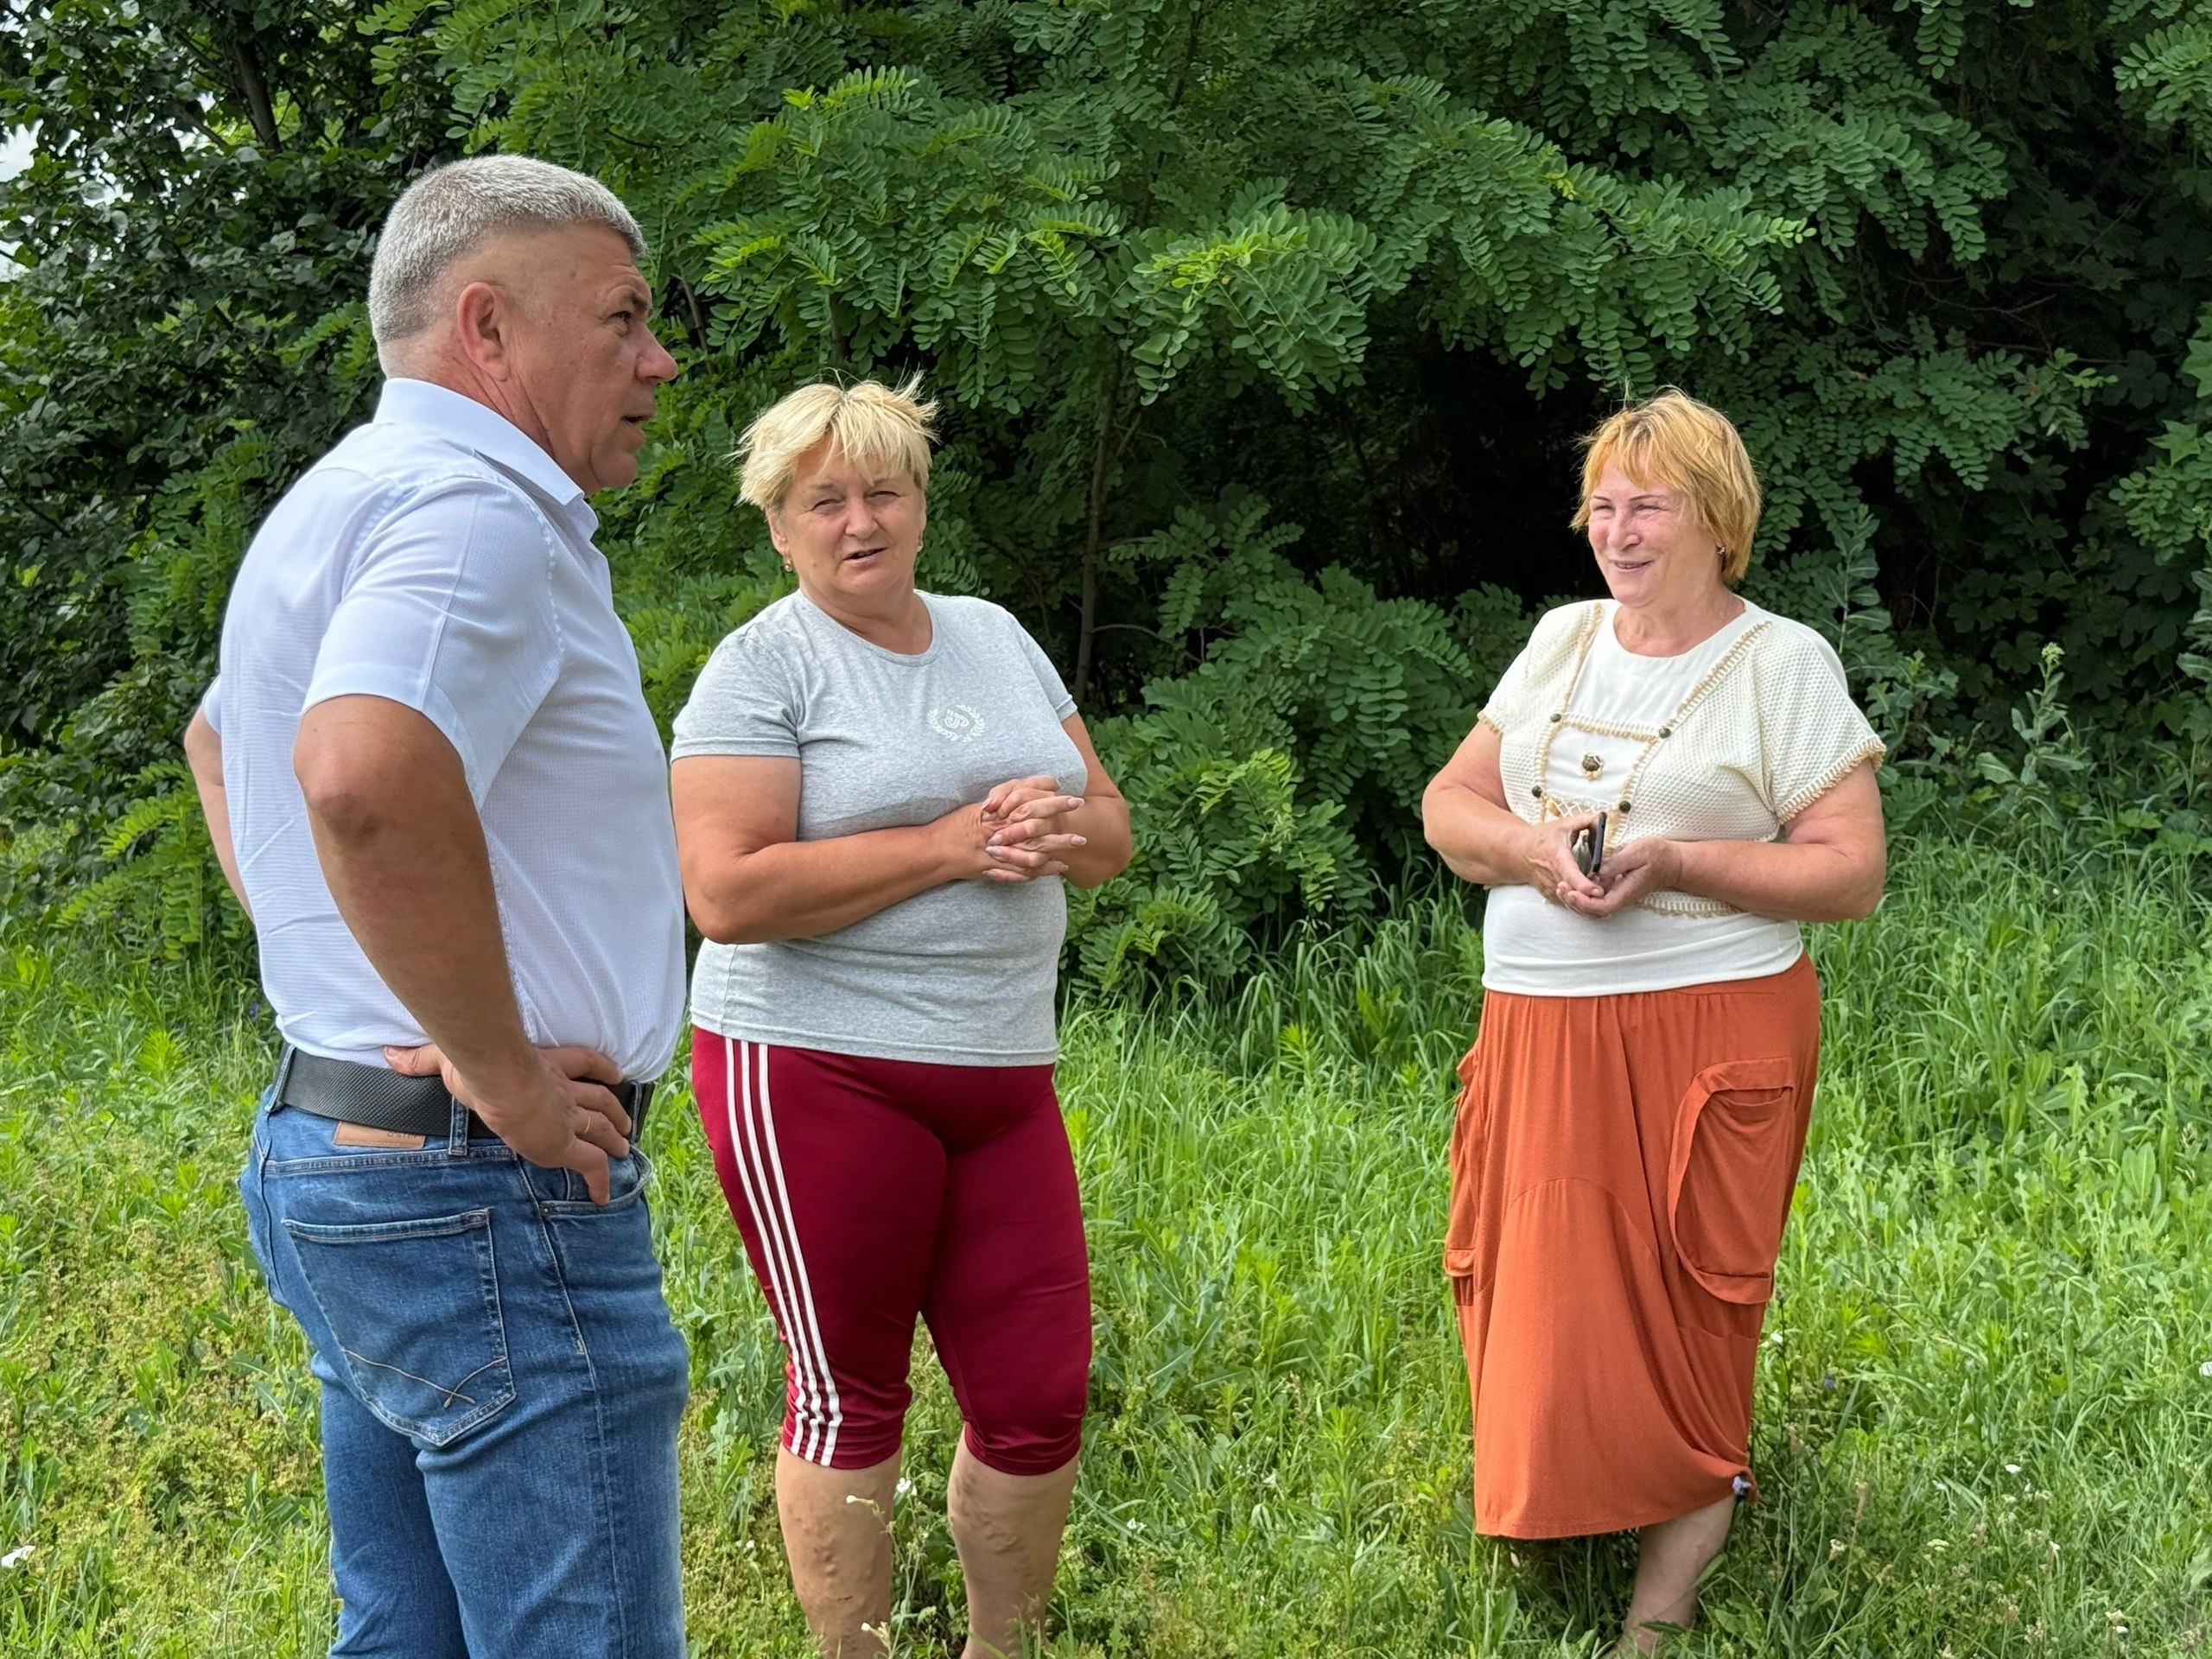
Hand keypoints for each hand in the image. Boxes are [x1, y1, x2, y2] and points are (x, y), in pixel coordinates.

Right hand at [383, 1041, 632, 1202]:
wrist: (497, 1077)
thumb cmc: (477, 1062)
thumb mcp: (450, 1057)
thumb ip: (423, 1058)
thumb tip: (391, 1057)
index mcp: (545, 1067)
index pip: (583, 1063)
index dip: (601, 1068)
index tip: (615, 1073)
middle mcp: (562, 1091)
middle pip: (599, 1099)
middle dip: (613, 1110)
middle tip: (626, 1123)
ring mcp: (566, 1118)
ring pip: (601, 1128)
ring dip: (614, 1138)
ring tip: (624, 1148)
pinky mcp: (565, 1145)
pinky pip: (591, 1166)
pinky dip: (601, 1180)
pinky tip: (604, 1196)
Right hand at [943, 778, 1087, 884]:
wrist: (934, 852)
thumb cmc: (952, 828)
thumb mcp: (974, 810)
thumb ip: (996, 804)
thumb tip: (1017, 795)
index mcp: (994, 816)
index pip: (1025, 801)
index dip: (1044, 796)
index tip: (1061, 787)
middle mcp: (999, 833)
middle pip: (1036, 824)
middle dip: (1058, 816)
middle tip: (1080, 808)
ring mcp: (999, 854)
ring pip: (1035, 849)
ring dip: (1058, 845)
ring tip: (1078, 842)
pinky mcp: (997, 869)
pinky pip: (1025, 872)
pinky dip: (1043, 870)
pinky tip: (1059, 867)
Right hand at [1522, 813, 1605, 907]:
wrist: (1519, 852)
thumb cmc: (1541, 838)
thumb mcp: (1563, 825)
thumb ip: (1585, 820)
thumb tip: (1602, 818)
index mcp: (1556, 856)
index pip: (1570, 875)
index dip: (1584, 885)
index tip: (1597, 891)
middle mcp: (1552, 876)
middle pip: (1573, 893)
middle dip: (1592, 896)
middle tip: (1608, 892)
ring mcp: (1551, 888)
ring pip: (1572, 901)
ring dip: (1588, 900)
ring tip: (1601, 892)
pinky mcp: (1551, 896)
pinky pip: (1569, 903)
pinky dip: (1581, 902)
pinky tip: (1590, 895)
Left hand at [1560, 835, 1679, 918]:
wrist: (1670, 862)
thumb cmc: (1657, 855)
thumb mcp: (1638, 852)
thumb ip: (1617, 862)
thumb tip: (1597, 871)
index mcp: (1625, 891)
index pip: (1602, 907)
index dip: (1584, 903)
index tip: (1571, 891)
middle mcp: (1619, 898)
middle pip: (1593, 912)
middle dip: (1574, 902)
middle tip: (1561, 886)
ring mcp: (1615, 895)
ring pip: (1591, 908)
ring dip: (1574, 900)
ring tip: (1561, 885)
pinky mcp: (1611, 889)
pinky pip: (1593, 899)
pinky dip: (1579, 894)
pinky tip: (1570, 882)